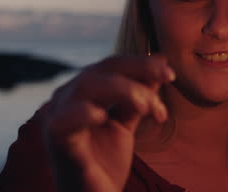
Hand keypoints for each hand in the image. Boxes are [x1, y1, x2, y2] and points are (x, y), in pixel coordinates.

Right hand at [43, 55, 174, 191]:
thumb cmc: (106, 163)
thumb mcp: (127, 123)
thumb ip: (139, 97)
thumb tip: (160, 65)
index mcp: (82, 93)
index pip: (111, 65)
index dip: (141, 63)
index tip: (170, 72)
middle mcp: (67, 100)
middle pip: (101, 69)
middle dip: (138, 70)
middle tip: (167, 80)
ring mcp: (58, 119)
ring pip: (87, 86)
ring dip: (124, 89)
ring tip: (148, 107)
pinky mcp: (57, 144)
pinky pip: (64, 122)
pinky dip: (82, 113)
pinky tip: (103, 116)